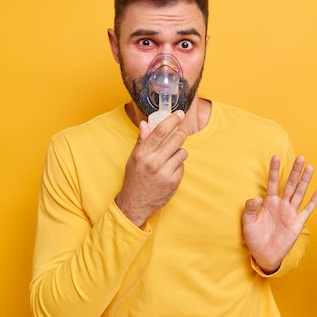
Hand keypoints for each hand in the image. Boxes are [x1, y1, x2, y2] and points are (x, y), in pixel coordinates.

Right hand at [115, 111, 187, 227]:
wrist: (135, 203)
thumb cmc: (135, 178)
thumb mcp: (134, 158)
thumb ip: (142, 140)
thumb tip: (146, 124)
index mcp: (143, 153)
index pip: (161, 131)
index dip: (172, 120)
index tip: (180, 114)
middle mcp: (154, 162)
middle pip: (176, 139)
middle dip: (180, 134)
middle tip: (179, 135)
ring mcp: (165, 172)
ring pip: (182, 152)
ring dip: (179, 152)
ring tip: (170, 157)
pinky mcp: (174, 182)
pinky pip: (182, 166)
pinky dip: (178, 165)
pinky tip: (169, 170)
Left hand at [242, 155, 316, 272]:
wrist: (264, 254)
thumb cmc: (254, 237)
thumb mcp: (248, 222)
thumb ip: (251, 208)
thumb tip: (257, 197)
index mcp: (269, 203)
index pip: (272, 183)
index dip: (274, 170)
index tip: (275, 156)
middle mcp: (281, 205)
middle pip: (289, 185)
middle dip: (294, 172)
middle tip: (301, 158)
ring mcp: (290, 213)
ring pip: (299, 193)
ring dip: (305, 181)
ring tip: (310, 168)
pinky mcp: (297, 223)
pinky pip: (306, 210)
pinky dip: (313, 202)